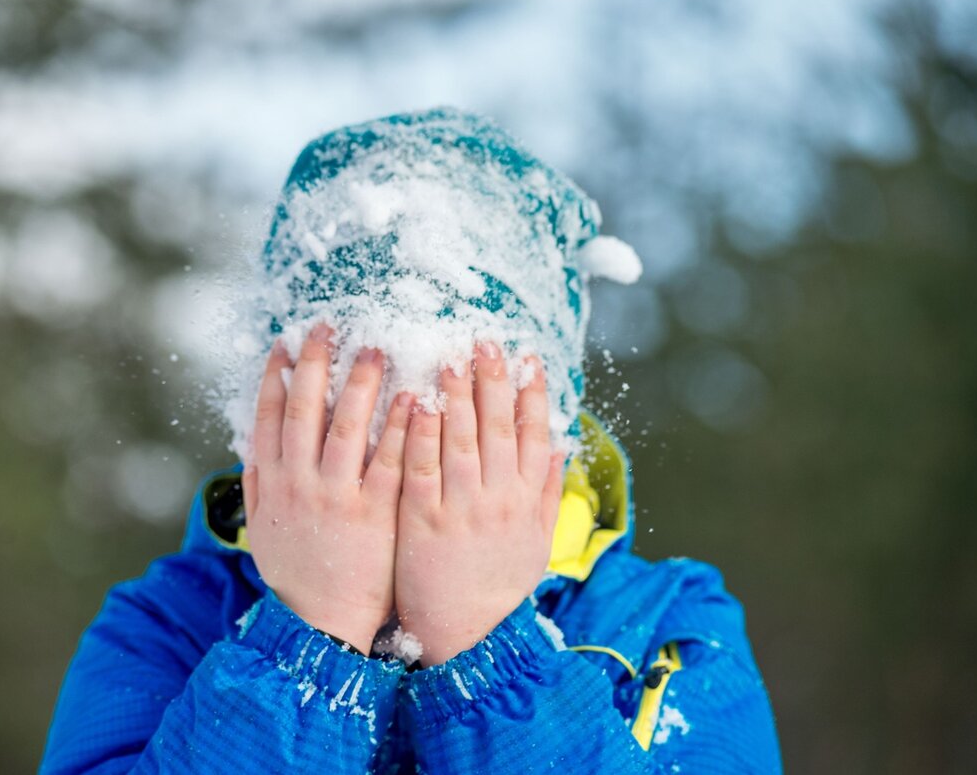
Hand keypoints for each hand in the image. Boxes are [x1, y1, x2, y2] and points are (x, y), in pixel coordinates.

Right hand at [241, 324, 412, 653]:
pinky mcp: (374, 513)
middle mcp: (300, 482)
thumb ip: (258, 483)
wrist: (319, 626)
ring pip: (347, 425)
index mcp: (273, 482)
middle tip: (329, 326)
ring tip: (375, 346)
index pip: (269, 416)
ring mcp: (337, 496)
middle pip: (305, 408)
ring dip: (360, 382)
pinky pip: (390, 460)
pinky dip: (401, 426)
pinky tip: (414, 396)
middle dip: (316, 362)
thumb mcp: (264, 529)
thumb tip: (252, 442)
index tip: (287, 343)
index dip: (276, 375)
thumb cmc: (297, 576)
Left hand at [395, 343, 563, 665]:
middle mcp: (500, 499)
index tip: (526, 356)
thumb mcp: (537, 541)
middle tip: (483, 340)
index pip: (534, 435)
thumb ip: (550, 491)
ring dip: (456, 395)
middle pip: (499, 427)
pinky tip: (416, 401)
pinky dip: (421, 433)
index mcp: (528, 501)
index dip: (531, 393)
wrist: (468, 636)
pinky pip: (422, 467)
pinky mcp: (423, 520)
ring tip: (448, 356)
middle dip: (492, 380)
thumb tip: (560, 442)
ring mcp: (462, 508)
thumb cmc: (498, 586)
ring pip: (461, 440)